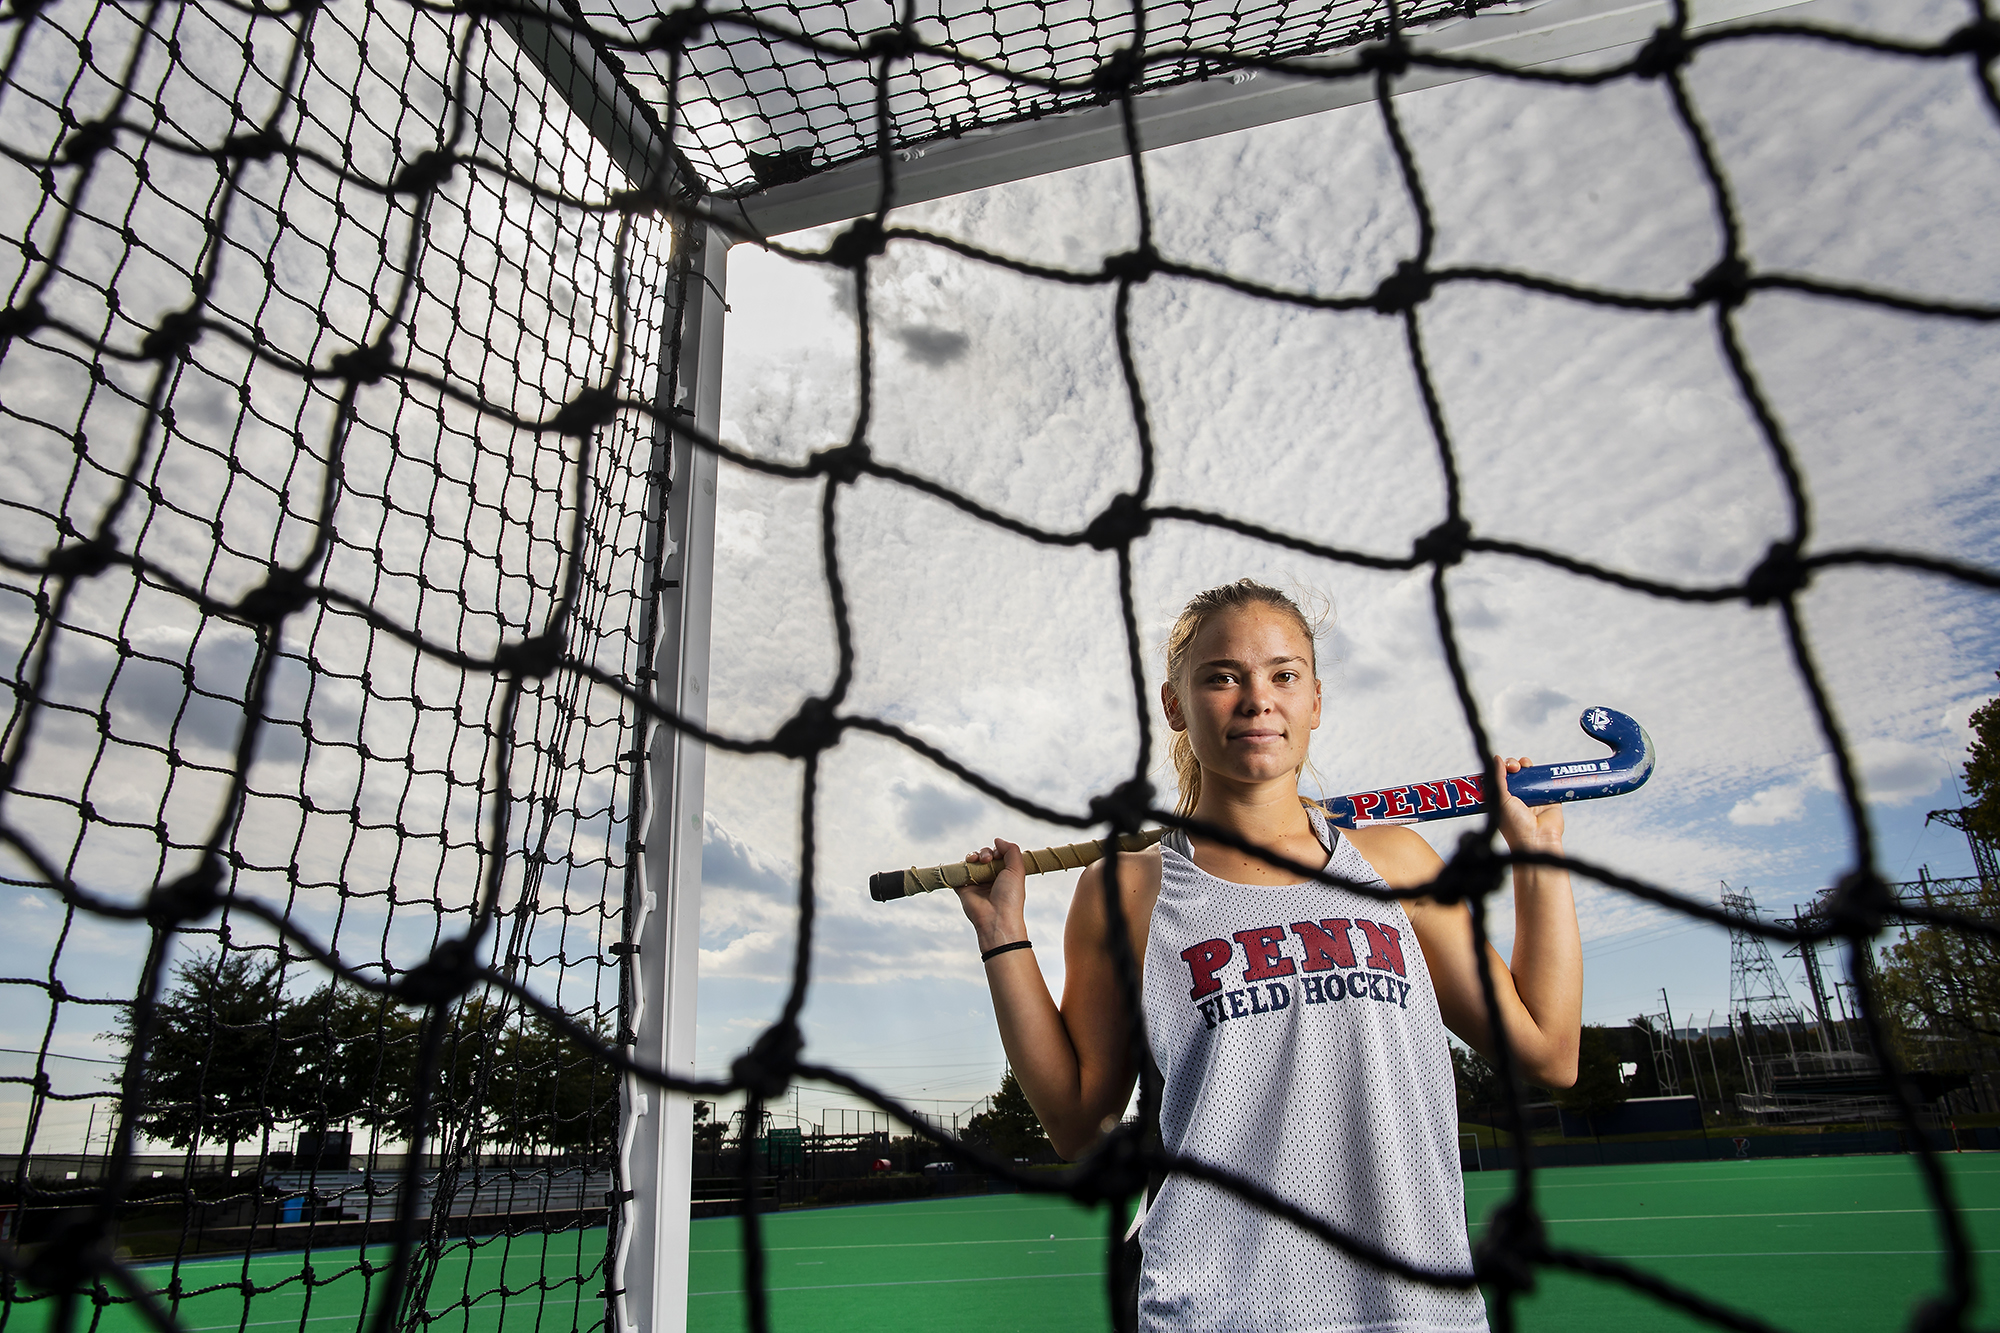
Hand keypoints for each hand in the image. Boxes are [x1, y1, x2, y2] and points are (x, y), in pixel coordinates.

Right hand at [955, 837, 1029, 952]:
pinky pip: (959, 871)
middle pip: (984, 856)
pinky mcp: (964, 887)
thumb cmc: (1010, 896)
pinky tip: (969, 863)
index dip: (997, 851)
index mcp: (1005, 875)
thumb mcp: (1017, 869)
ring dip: (975, 855)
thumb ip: (1011, 850)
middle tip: (988, 859)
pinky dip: (962, 864)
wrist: (996, 917)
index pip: (998, 856)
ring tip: (979, 860)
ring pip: (972, 861)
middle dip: (985, 852)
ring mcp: (977, 882)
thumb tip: (997, 840)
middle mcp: (991, 878)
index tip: (999, 854)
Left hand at [1494, 755, 1563, 854]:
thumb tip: (1496, 760)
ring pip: (1529, 774)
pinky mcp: (1548, 797)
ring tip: (1524, 766)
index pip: (1499, 779)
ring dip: (1525, 766)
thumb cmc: (1515, 826)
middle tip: (1514, 768)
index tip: (1500, 766)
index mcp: (1502, 800)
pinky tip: (1535, 769)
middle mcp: (1517, 798)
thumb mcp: (1500, 799)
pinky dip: (1541, 772)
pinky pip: (1545, 780)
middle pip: (1514, 773)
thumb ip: (1497, 778)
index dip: (1499, 769)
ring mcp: (1532, 797)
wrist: (1537, 838)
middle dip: (1513, 765)